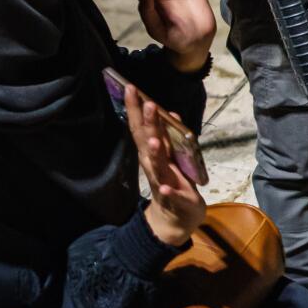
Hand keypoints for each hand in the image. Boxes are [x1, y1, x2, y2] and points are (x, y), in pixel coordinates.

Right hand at [127, 86, 204, 245]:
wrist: (175, 219)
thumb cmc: (174, 182)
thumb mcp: (173, 156)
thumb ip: (170, 136)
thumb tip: (171, 113)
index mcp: (154, 153)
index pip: (142, 128)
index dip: (137, 109)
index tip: (131, 89)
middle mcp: (154, 165)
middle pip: (148, 142)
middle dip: (148, 124)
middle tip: (148, 104)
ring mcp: (163, 183)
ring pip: (157, 167)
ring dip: (155, 154)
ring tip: (155, 141)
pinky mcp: (175, 200)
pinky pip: (170, 196)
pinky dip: (168, 192)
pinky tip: (165, 189)